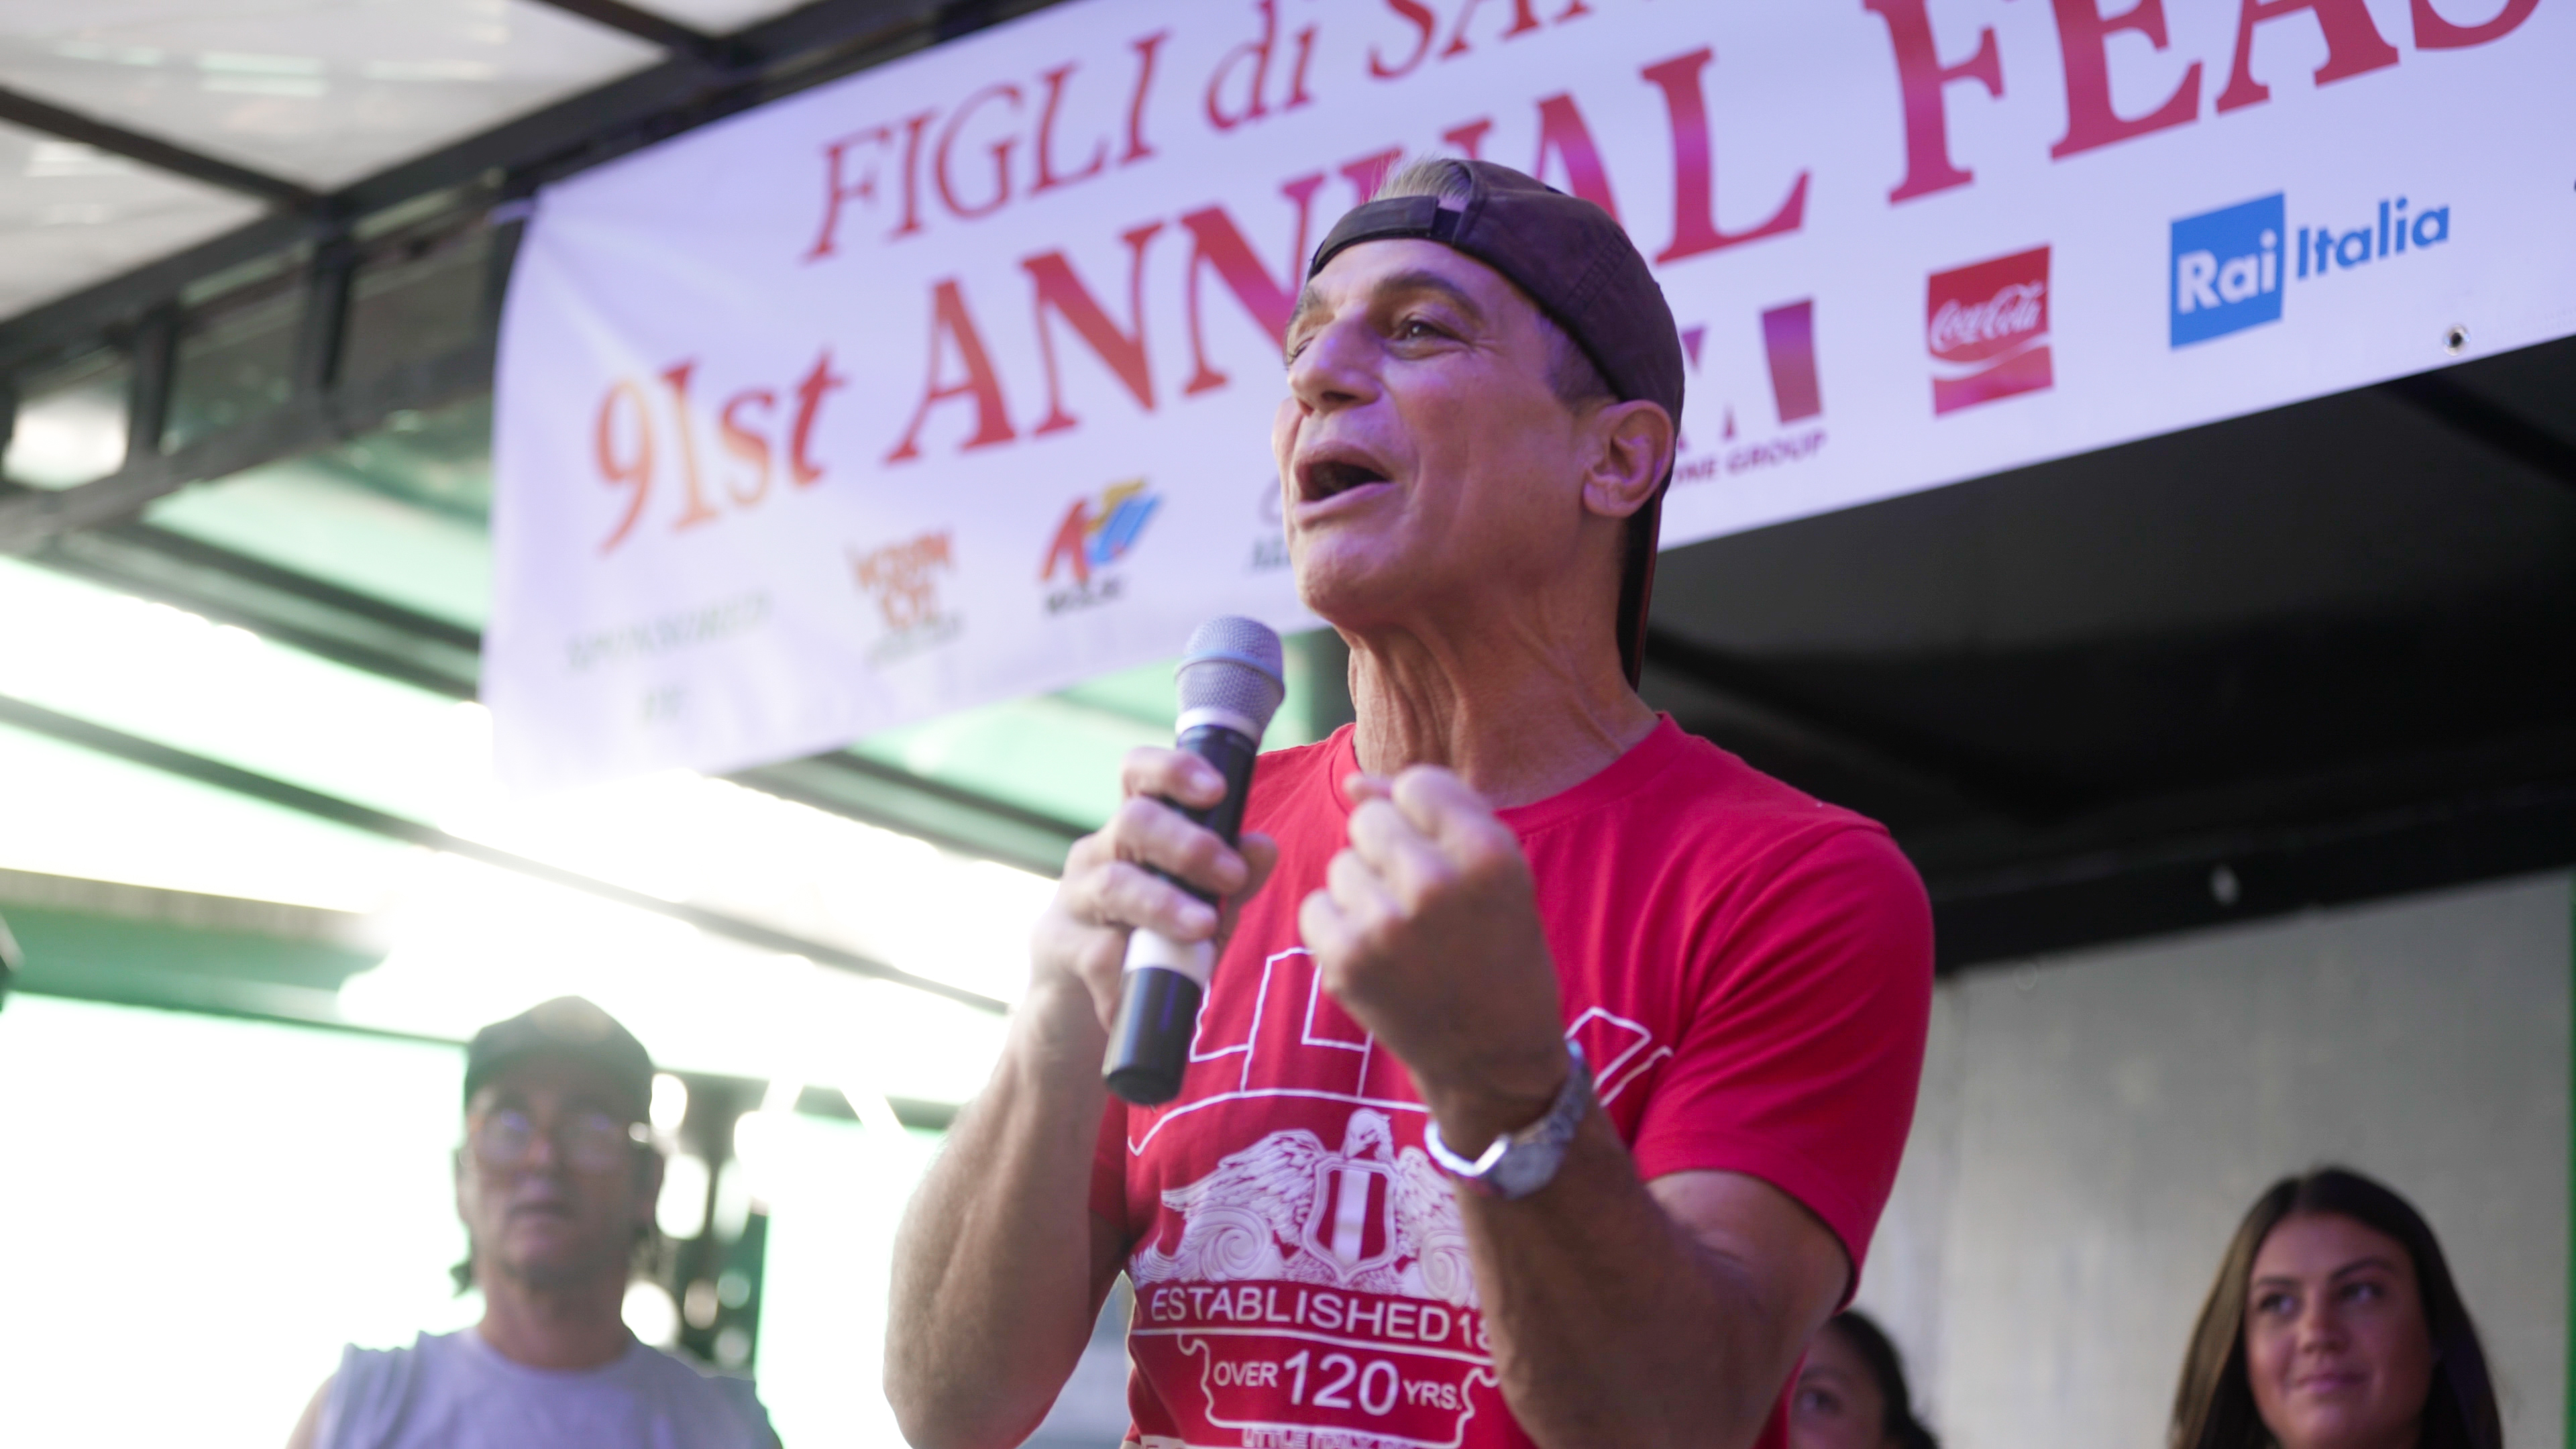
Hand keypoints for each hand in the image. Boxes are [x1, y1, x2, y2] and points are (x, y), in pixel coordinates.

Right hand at [1028, 746, 1278, 1047]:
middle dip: (1188, 845)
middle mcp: (1098, 854)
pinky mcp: (1057, 947)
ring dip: (1163, 904)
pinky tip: (1145, 993)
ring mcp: (1074, 898)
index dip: (1173, 771)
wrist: (1078, 1004)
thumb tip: (1262, 846)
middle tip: (1231, 877)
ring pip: (1113, 884)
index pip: (1139, 775)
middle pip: (1133, 822)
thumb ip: (1232, 879)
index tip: (1215, 790)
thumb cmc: (1147, 941)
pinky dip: (1126, 973)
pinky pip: (1094, 953)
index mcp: (1134, 832)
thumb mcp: (1199, 908)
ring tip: (1202, 928)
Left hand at [1298, 767, 1567, 1153]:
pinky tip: (1377, 953)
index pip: (1417, 784)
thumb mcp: (1497, 871)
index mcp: (1487, 854)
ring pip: (1340, 864)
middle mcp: (1434, 885)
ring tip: (1404, 933)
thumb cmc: (1499, 950)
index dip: (1425, 817)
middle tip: (1423, 900)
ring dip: (1363, 890)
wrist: (1492, 1056)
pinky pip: (1315, 906)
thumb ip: (1436, 811)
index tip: (1445, 856)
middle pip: (1368, 819)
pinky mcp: (1344, 963)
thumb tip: (1352, 782)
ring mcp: (1385, 927)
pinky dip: (1338, 926)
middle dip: (1388, 850)